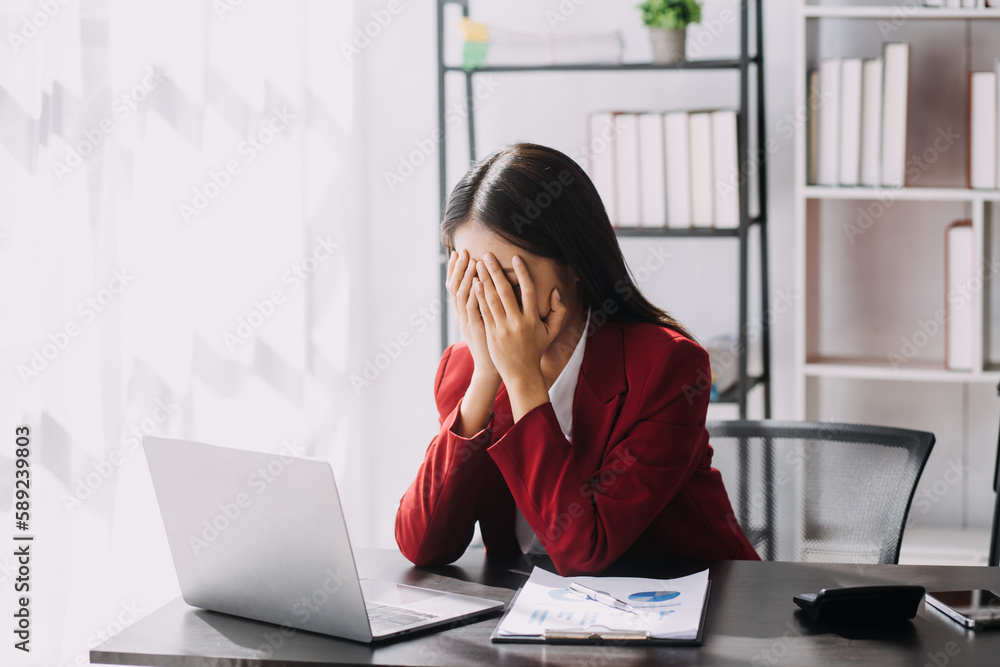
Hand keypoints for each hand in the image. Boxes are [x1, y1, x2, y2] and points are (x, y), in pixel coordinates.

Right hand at [447, 249, 498, 382]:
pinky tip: (478, 282)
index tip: (457, 253)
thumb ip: (482, 303)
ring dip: (466, 277)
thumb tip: (486, 284)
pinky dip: (474, 294)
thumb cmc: (491, 343)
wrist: (490, 367)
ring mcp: (466, 322)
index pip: (454, 286)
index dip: (454, 270)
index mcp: (462, 312)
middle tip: (463, 251)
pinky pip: (472, 308)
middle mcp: (461, 315)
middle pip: (454, 287)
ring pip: (461, 295)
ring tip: (471, 261)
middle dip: (458, 268)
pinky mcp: (476, 329)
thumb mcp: (482, 321)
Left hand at [474, 252, 567, 402]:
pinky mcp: (491, 334)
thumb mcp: (551, 332)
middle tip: (487, 256)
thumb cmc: (536, 350)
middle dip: (496, 272)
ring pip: (492, 300)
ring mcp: (503, 328)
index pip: (529, 291)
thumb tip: (556, 291)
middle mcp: (518, 322)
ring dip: (484, 281)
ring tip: (478, 265)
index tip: (515, 258)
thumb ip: (558, 311)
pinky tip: (475, 284)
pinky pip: (484, 312)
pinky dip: (479, 297)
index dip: (522, 273)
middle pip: (505, 292)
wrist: (521, 373)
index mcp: (533, 320)